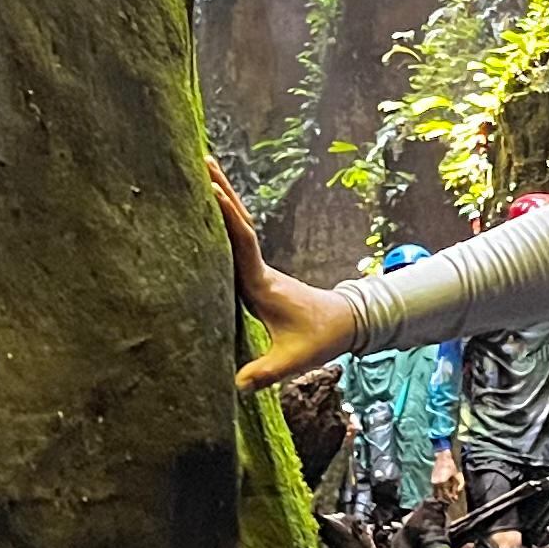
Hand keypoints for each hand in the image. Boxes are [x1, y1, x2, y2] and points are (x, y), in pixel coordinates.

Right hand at [206, 156, 362, 388]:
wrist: (347, 324)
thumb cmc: (319, 339)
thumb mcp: (291, 360)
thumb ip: (264, 374)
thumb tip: (236, 387)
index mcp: (262, 284)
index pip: (241, 243)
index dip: (225, 218)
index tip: (211, 191)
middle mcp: (259, 270)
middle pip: (237, 222)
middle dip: (220, 190)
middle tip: (201, 160)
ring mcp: (259, 270)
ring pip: (237, 227)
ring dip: (222, 199)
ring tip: (202, 172)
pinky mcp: (258, 276)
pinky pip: (237, 241)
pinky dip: (224, 221)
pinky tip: (211, 213)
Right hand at [430, 448, 465, 516]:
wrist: (442, 457)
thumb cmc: (451, 466)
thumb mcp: (457, 476)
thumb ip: (458, 485)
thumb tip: (457, 493)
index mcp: (443, 482)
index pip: (446, 495)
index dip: (451, 499)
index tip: (455, 500)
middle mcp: (436, 483)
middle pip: (440, 496)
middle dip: (446, 500)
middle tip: (452, 501)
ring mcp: (433, 482)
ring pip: (436, 493)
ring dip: (442, 496)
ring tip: (448, 498)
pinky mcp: (432, 480)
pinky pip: (435, 489)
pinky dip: (439, 492)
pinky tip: (443, 493)